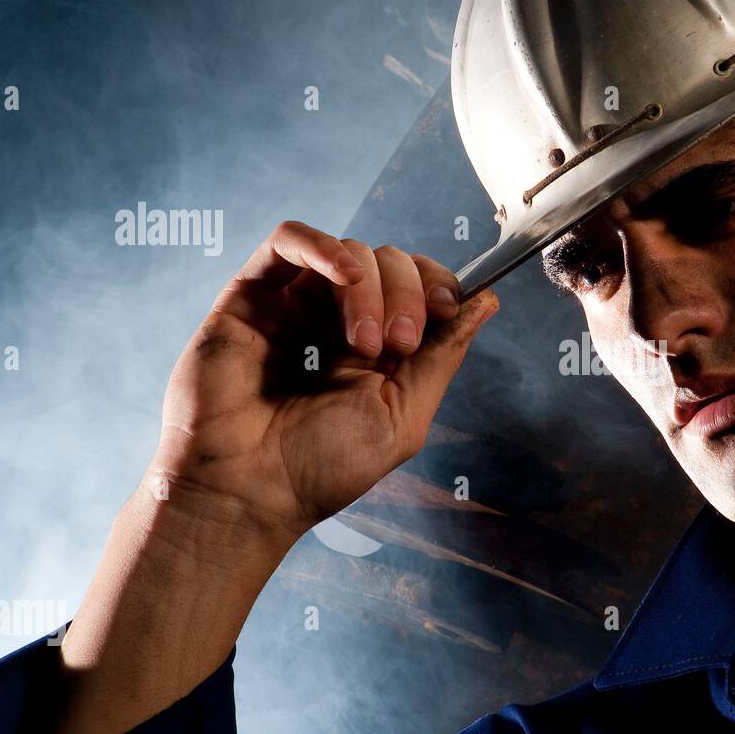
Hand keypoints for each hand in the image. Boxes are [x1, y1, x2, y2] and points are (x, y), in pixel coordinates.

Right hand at [150, 220, 497, 542]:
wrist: (247, 492)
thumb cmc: (319, 470)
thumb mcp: (403, 415)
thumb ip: (443, 355)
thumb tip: (488, 300)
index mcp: (377, 350)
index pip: (419, 287)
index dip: (439, 285)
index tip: (447, 309)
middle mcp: (337, 323)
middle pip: (390, 263)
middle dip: (407, 293)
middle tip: (398, 343)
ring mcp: (294, 306)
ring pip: (349, 253)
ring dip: (372, 287)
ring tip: (363, 343)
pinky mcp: (250, 297)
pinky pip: (288, 241)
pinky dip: (325, 245)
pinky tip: (346, 273)